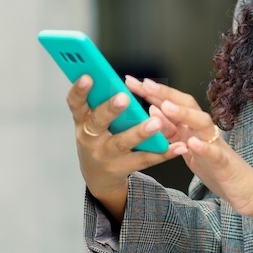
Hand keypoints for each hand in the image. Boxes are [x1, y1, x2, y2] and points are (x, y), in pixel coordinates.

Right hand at [67, 74, 188, 222]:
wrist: (98, 176)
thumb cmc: (97, 139)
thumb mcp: (90, 121)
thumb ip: (98, 101)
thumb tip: (110, 77)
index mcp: (82, 121)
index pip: (75, 104)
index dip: (80, 90)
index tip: (88, 76)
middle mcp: (90, 138)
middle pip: (98, 122)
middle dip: (111, 110)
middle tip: (124, 98)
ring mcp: (106, 155)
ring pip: (123, 142)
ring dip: (140, 132)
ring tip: (156, 122)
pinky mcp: (123, 167)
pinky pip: (145, 158)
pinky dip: (163, 152)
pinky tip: (177, 145)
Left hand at [126, 75, 252, 222]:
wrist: (244, 189)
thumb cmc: (214, 167)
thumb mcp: (186, 148)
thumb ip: (171, 129)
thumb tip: (153, 108)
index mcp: (193, 128)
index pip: (173, 103)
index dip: (153, 92)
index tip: (132, 82)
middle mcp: (205, 131)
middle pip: (188, 106)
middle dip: (165, 94)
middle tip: (144, 84)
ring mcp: (216, 145)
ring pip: (203, 124)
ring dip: (185, 114)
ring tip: (166, 107)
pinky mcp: (225, 164)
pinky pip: (215, 153)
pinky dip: (205, 147)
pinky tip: (192, 143)